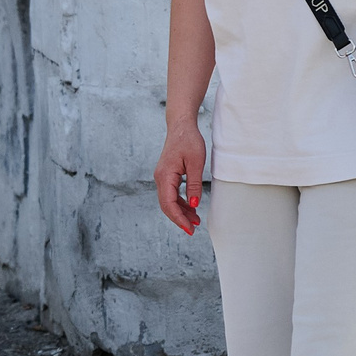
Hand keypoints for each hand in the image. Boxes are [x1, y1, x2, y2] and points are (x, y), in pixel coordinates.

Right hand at [154, 120, 205, 235]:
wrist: (180, 126)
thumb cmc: (188, 141)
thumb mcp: (195, 163)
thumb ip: (193, 185)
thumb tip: (194, 205)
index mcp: (165, 176)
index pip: (169, 204)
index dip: (178, 218)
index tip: (189, 229)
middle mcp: (160, 178)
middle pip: (166, 205)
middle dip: (179, 219)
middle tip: (193, 229)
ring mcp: (162, 177)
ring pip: (168, 201)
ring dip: (180, 212)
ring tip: (195, 221)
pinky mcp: (167, 176)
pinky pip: (171, 194)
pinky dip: (180, 203)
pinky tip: (191, 208)